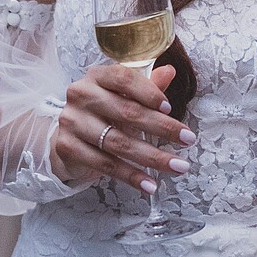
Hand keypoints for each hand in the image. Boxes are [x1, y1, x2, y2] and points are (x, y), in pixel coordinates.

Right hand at [51, 63, 195, 191]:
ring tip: (178, 166)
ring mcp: (72, 121)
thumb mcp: (123, 97)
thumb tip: (170, 71)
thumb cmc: (102, 112)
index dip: (149, 93)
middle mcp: (81, 94)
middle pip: (127, 112)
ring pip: (119, 142)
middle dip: (162, 128)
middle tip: (188, 139)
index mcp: (97, 76)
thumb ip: (146, 86)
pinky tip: (150, 184)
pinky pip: (105, 164)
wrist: (68, 136)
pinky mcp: (68, 147)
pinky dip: (131, 176)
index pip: (125, 78)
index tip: (171, 108)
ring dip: (152, 157)